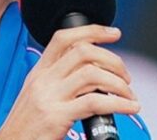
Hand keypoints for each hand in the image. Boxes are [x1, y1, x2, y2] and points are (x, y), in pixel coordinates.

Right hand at [0, 25, 139, 139]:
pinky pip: (95, 102)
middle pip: (83, 52)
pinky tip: (129, 108)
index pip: (64, 38)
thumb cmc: (27, 127)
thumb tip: (93, 73)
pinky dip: (119, 104)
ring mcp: (49, 97)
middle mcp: (43, 80)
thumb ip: (59, 80)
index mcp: (39, 72)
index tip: (113, 33)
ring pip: (92, 74)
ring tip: (128, 95)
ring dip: (119, 83)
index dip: (92, 31)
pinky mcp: (56, 117)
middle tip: (125, 75)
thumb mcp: (37, 95)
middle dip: (113, 60)